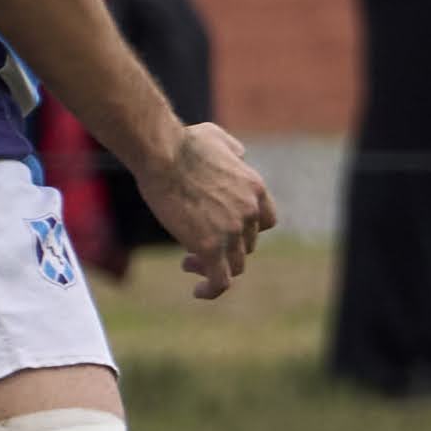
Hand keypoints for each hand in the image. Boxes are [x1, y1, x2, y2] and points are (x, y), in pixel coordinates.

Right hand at [143, 120, 275, 300]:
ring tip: (188, 261)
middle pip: (247, 244)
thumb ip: (233, 149)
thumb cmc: (183, 143)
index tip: (223, 230)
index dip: (245, 230)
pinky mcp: (210, 247)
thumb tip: (239, 154)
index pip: (264, 222)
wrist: (165, 154)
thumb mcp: (218, 138)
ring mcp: (233, 231)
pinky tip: (198, 292)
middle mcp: (250, 212)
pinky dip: (212, 290)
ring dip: (214, 267)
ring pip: (235, 265)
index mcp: (255, 189)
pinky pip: (220, 280)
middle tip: (195, 246)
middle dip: (225, 247)